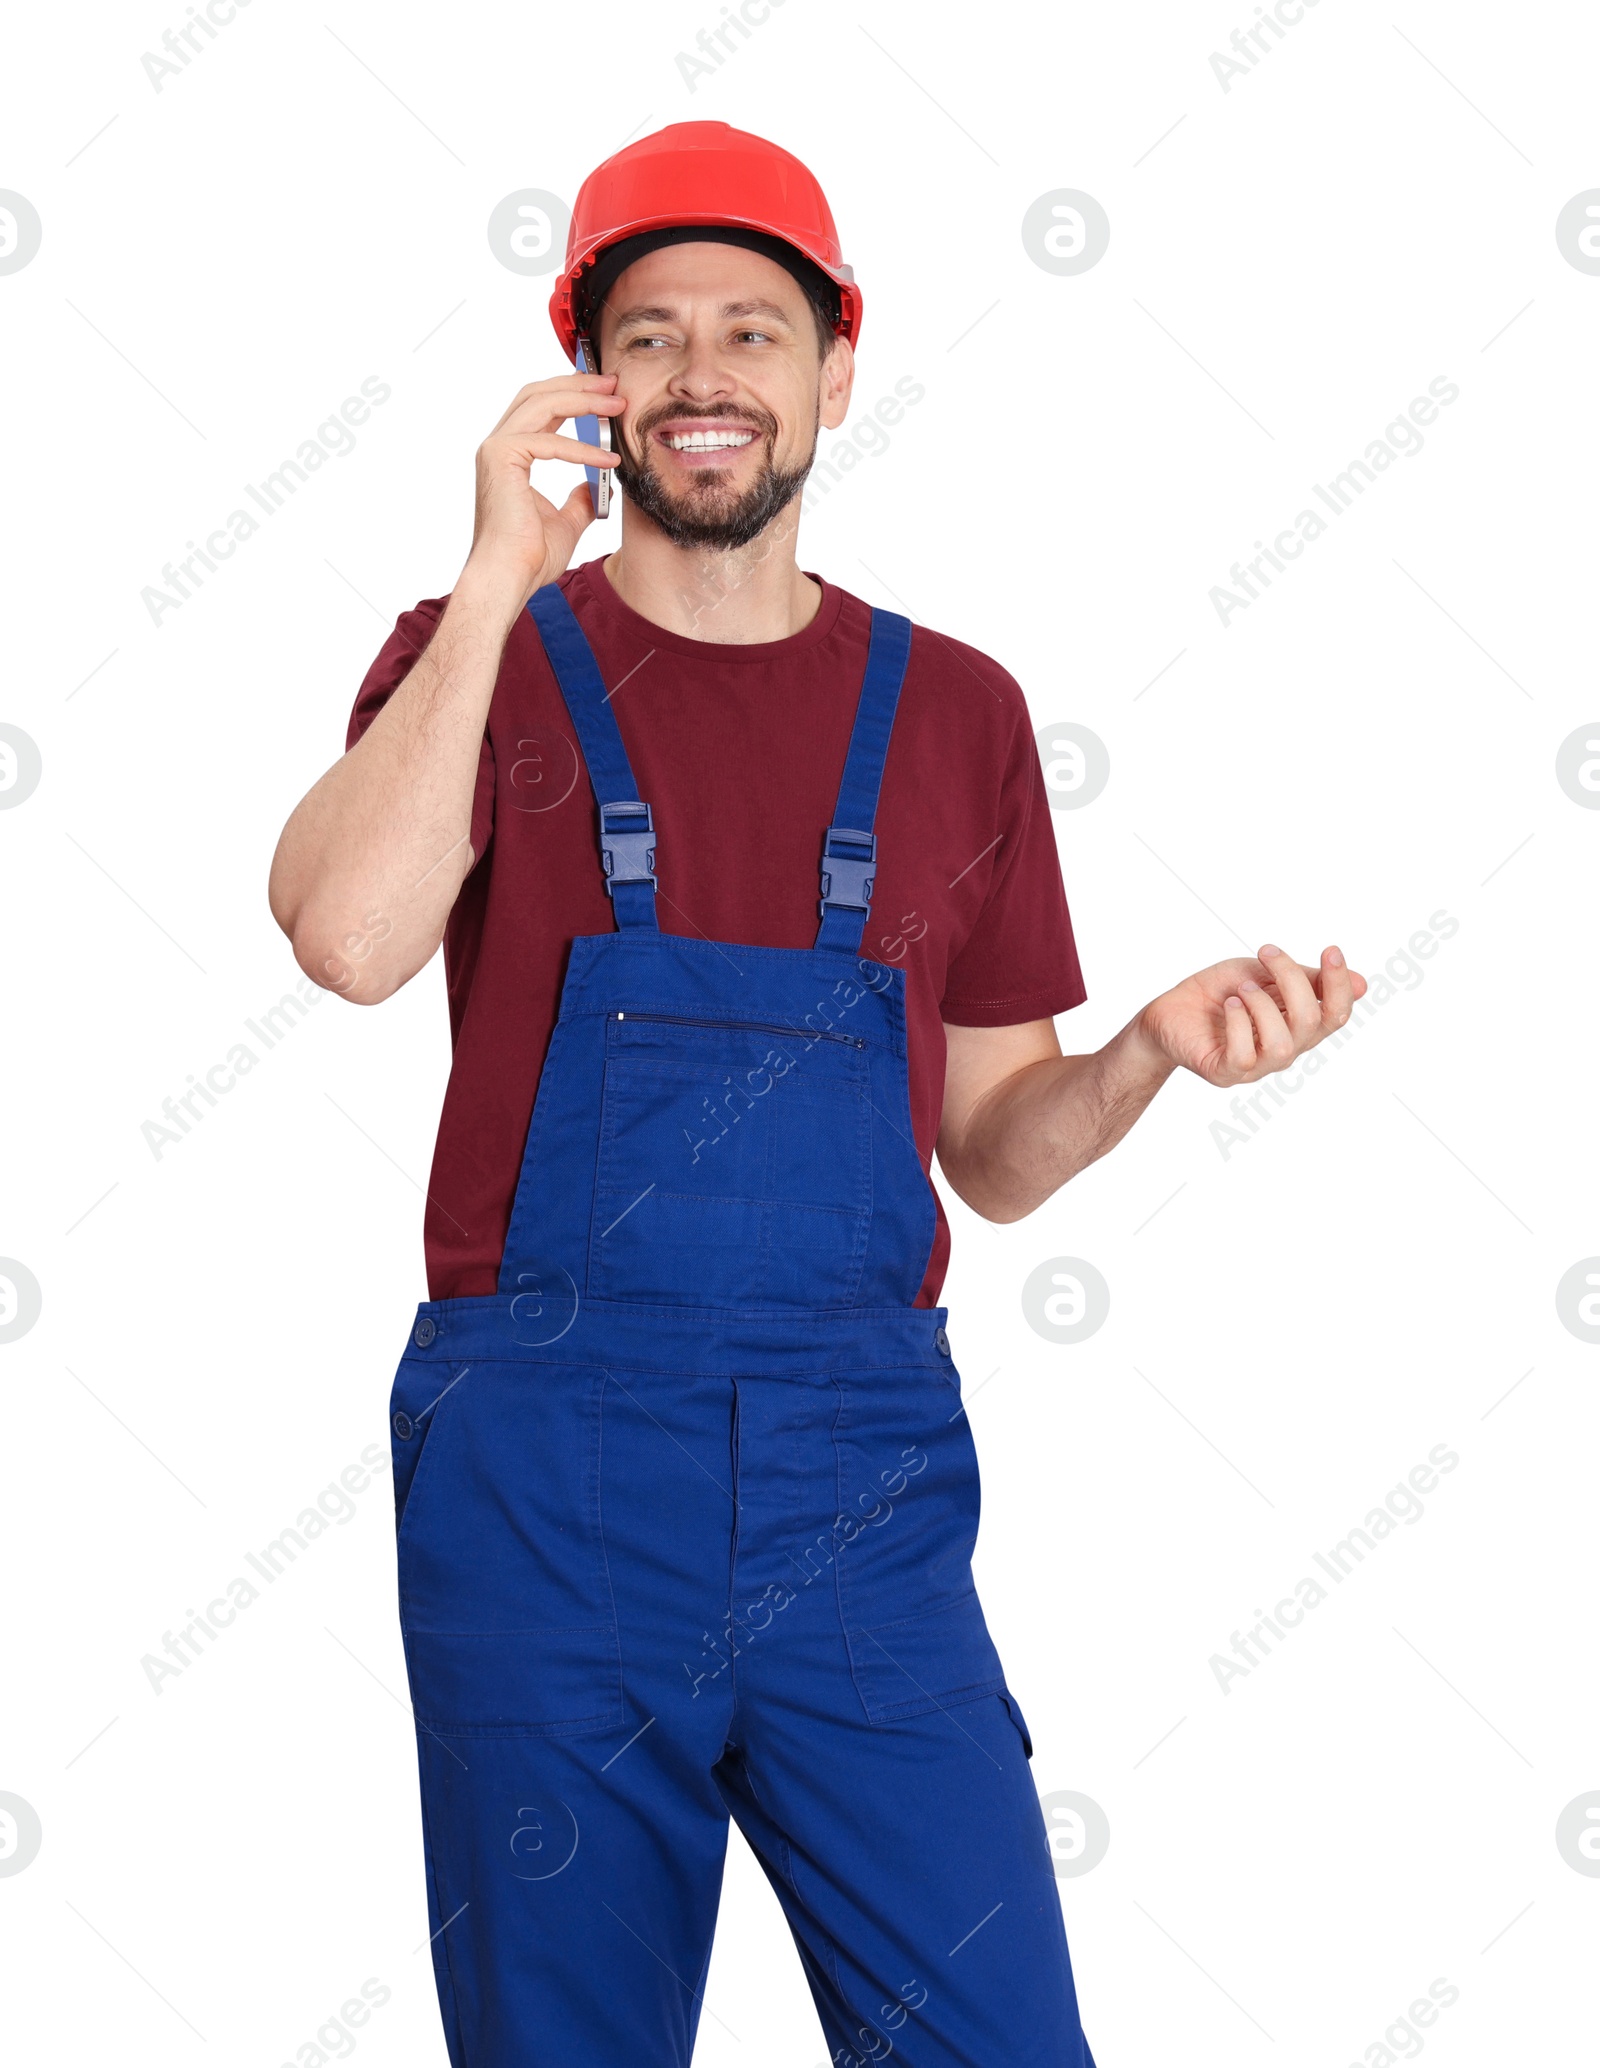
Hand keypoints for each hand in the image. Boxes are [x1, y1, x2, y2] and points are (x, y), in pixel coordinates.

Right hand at [464, 373, 625, 602]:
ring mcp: (496, 449)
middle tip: (615, 384)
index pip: (541, 408)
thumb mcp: (566, 523)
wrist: (509, 577)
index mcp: (510, 455)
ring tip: (617, 403)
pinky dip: (582, 448)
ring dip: (583, 400)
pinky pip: (549, 441)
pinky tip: (609, 457)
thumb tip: (596, 485)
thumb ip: (580, 500)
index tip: (607, 394)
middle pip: (539, 394)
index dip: (574, 395)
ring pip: (542, 403)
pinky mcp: (500, 458)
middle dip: (579, 384)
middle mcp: (499, 446)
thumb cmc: (529, 557)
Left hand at [1134, 944, 1367, 1087]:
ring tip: (1242, 988)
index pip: (1335, 1014)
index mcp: (1298, 1026)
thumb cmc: (1220, 992)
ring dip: (1263, 1006)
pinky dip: (1240, 1023)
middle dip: (1292, 980)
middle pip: (1311, 1023)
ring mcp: (1255, 1066)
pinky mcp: (1224, 1073)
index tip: (1329, 950)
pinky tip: (1229, 1005)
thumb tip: (1364, 983)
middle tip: (1265, 953)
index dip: (1339, 985)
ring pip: (1282, 1045)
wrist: (1169, 1010)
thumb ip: (1306, 980)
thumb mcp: (1264, 975)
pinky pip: (1244, 1056)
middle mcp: (1283, 1050)